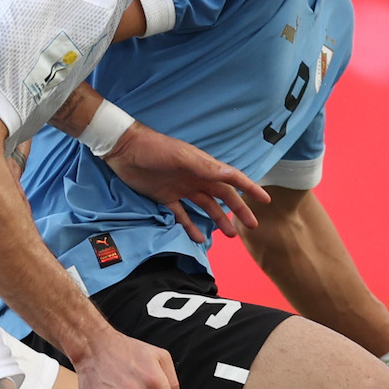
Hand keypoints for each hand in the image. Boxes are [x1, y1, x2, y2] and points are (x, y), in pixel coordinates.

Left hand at [105, 121, 270, 242]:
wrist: (123, 150)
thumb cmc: (154, 150)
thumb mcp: (181, 157)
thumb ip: (206, 167)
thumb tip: (233, 175)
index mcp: (204, 167)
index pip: (232, 179)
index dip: (250, 189)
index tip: (265, 200)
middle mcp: (196, 178)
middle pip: (223, 197)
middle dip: (238, 210)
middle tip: (251, 226)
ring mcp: (181, 189)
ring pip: (206, 207)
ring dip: (218, 220)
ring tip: (230, 235)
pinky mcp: (165, 198)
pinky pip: (182, 215)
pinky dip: (191, 227)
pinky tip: (199, 238)